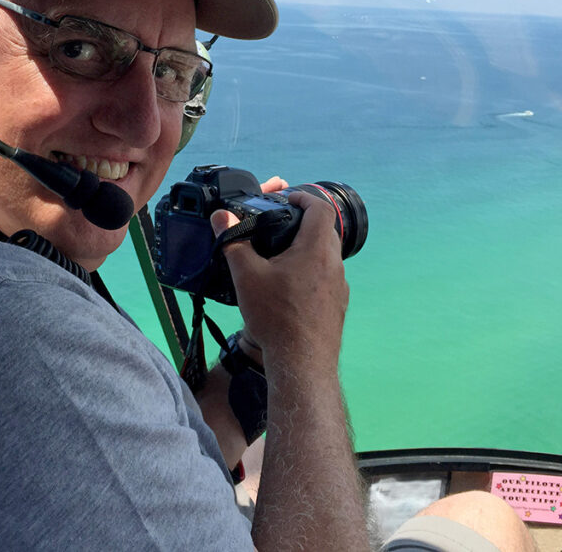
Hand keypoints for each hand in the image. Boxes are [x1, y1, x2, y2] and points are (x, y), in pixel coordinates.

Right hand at [210, 192, 348, 375]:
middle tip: (277, 227)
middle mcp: (334, 264)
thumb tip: (222, 216)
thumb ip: (234, 241)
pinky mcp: (338, 305)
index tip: (285, 199)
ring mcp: (340, 286)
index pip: (320, 208)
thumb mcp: (247, 276)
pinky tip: (289, 289)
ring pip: (326, 256)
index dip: (303, 197)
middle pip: (324, 230)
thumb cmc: (276, 317)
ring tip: (280, 258)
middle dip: (302, 223)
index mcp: (316, 249)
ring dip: (307, 250)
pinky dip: (311, 273)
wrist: (302, 363)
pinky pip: (326, 278)